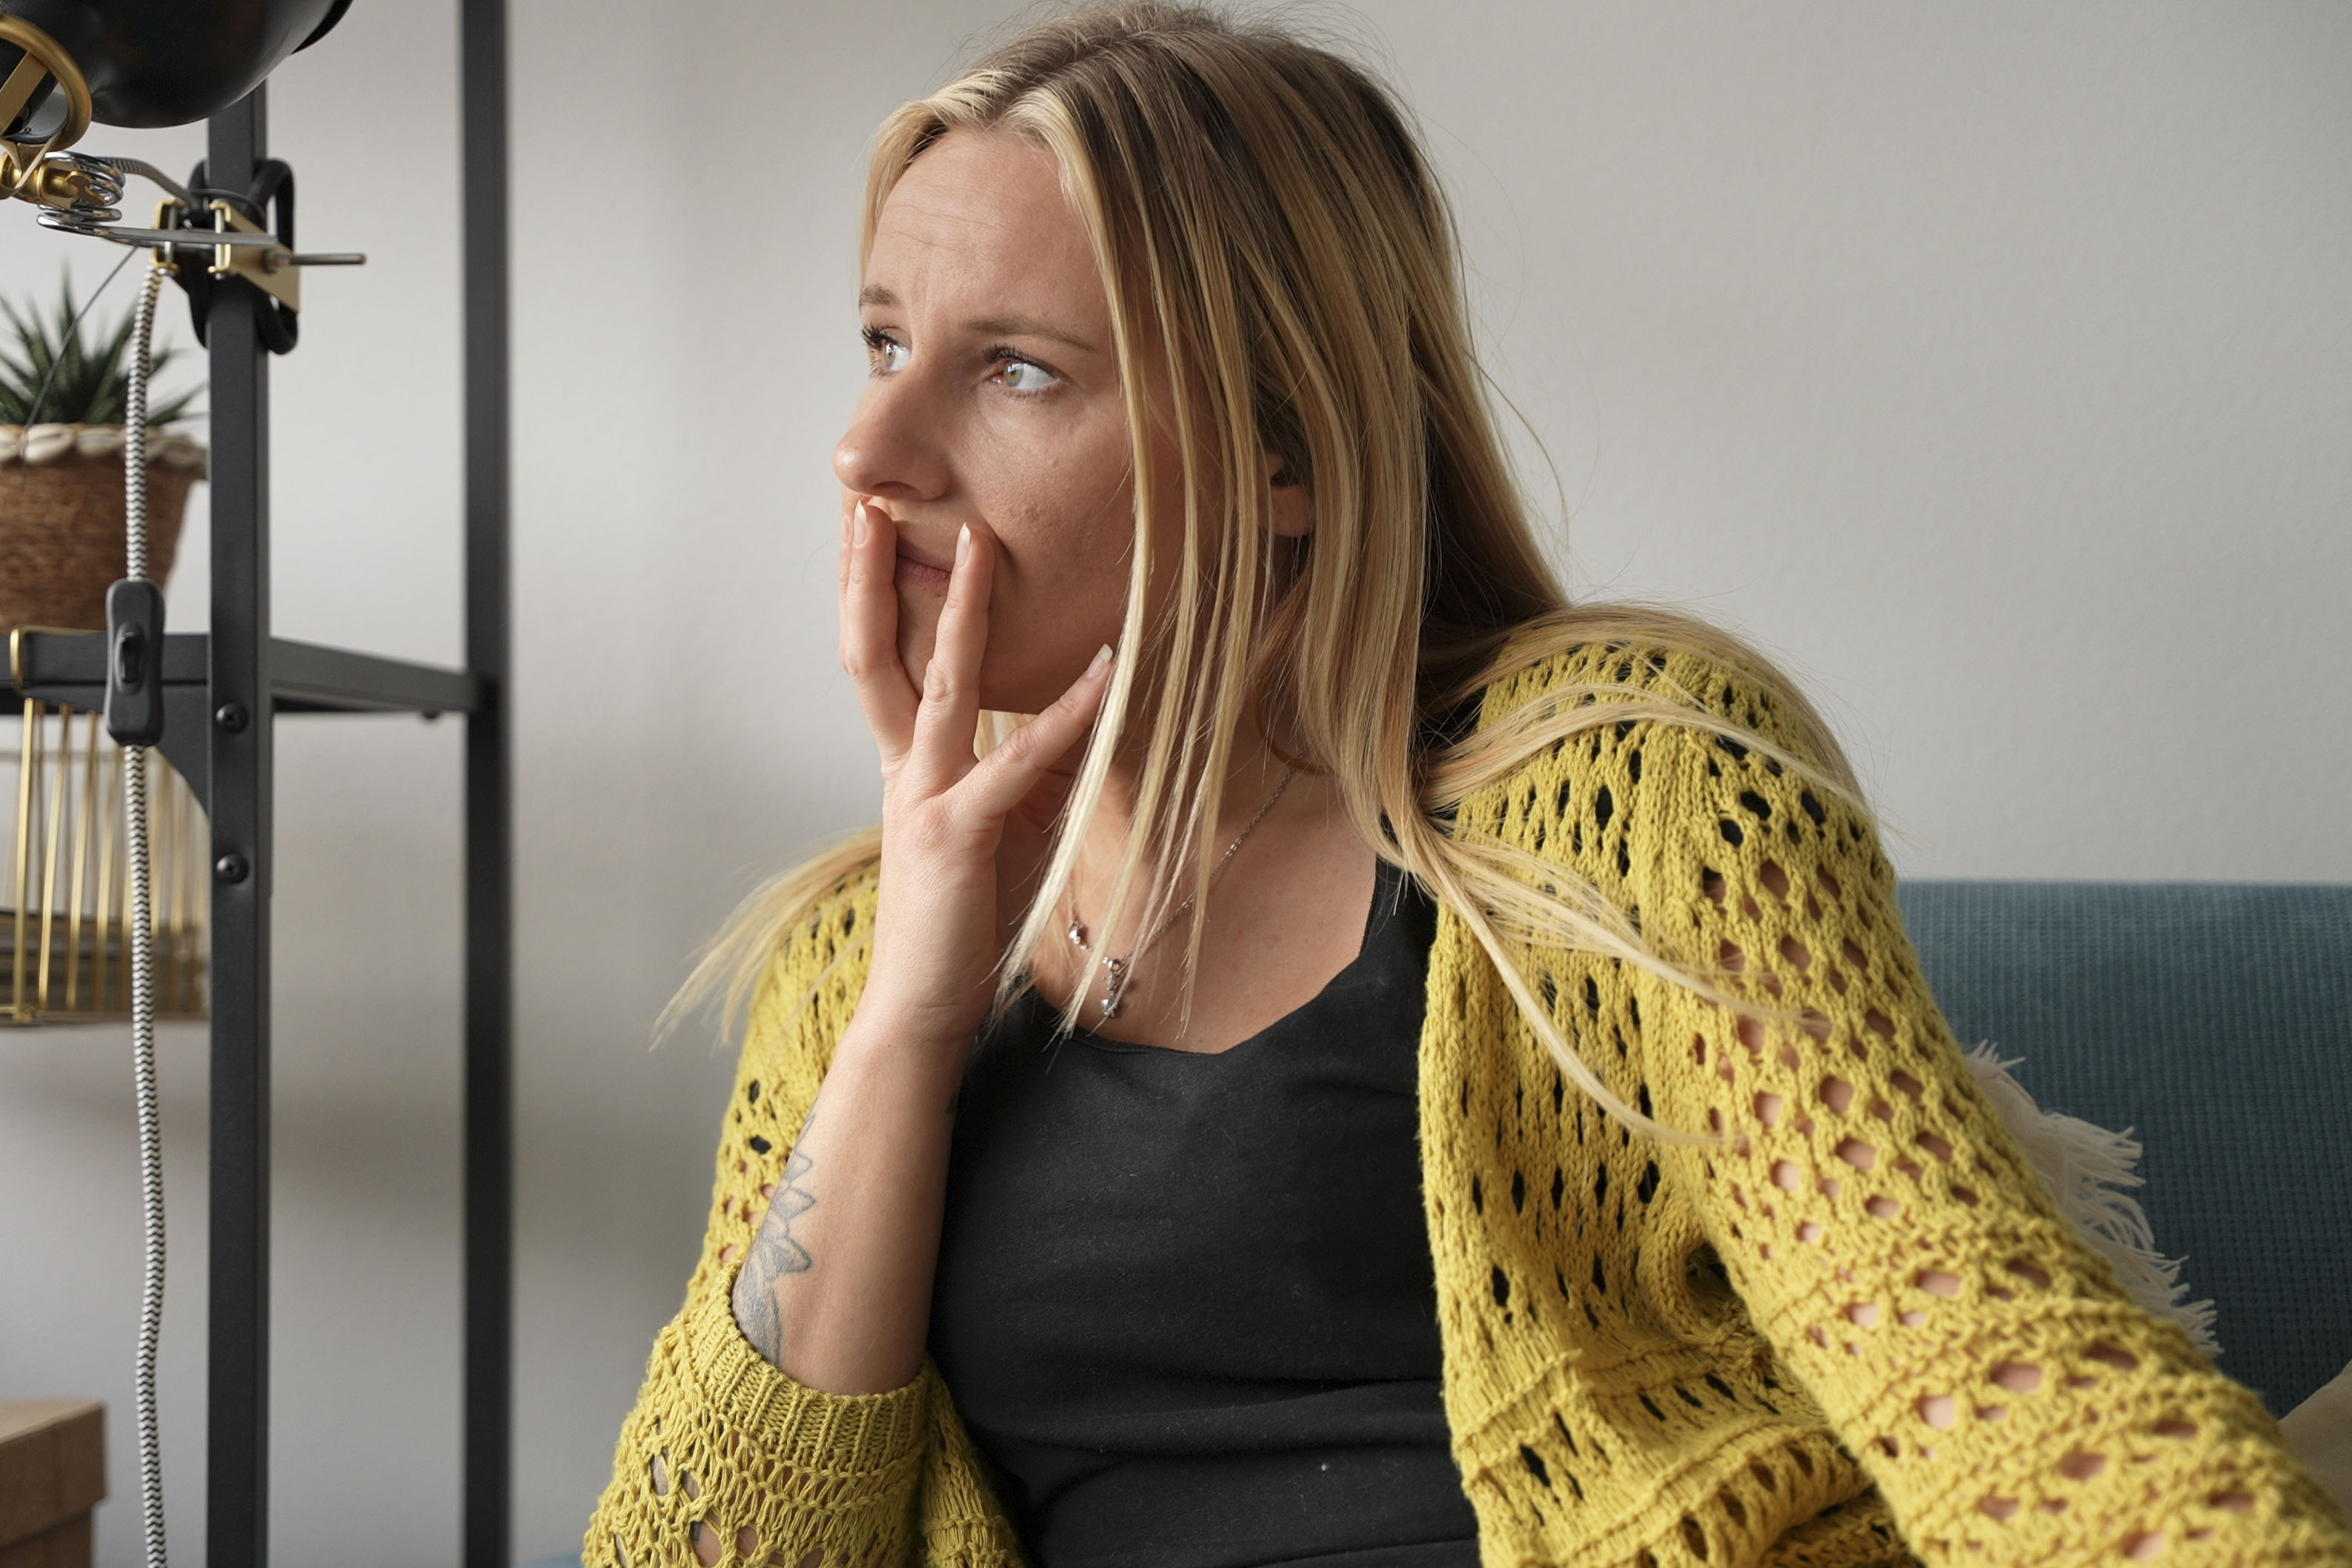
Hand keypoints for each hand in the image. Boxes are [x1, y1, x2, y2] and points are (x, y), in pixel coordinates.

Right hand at [838, 500, 1114, 1045]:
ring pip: (939, 684)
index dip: (867, 593)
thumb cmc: (958, 921)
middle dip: (868, 573)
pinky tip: (1106, 670)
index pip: (878, 660)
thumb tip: (1070, 716)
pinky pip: (1018, 760)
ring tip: (977, 541)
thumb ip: (1024, 768)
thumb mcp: (997, 828)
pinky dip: (1068, 711)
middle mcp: (902, 770)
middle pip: (873, 651)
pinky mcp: (958, 834)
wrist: (921, 1007)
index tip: (868, 528)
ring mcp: (924, 797)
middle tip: (869, 499)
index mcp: (902, 764)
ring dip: (960, 609)